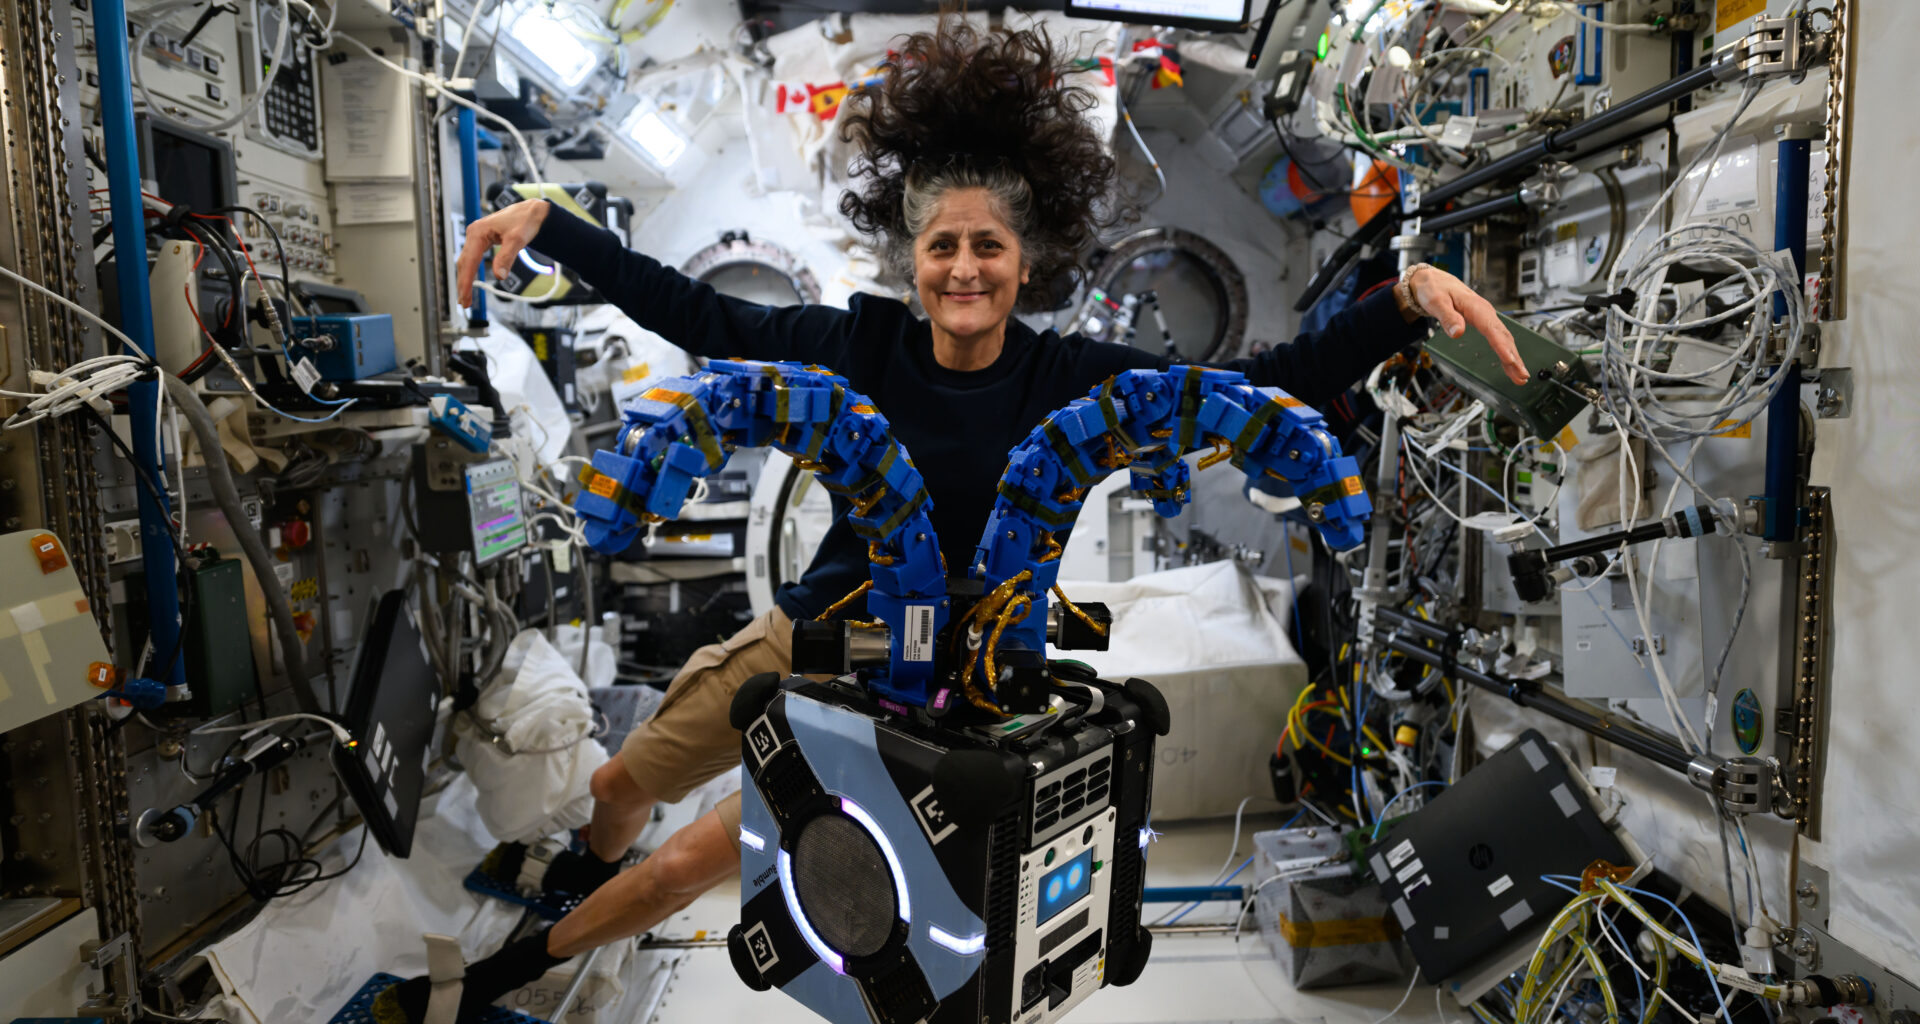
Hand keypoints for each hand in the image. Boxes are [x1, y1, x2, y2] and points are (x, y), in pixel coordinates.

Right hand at [455, 200, 551, 307]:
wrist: (532, 212)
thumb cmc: (524, 221)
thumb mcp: (517, 240)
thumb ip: (507, 257)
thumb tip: (499, 276)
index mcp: (478, 232)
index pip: (469, 261)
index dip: (466, 280)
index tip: (465, 296)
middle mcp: (474, 234)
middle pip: (464, 263)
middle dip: (463, 283)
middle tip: (464, 303)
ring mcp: (476, 237)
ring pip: (467, 261)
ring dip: (465, 279)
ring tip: (465, 298)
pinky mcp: (481, 241)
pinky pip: (472, 259)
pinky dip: (470, 272)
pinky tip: (470, 282)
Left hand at [1408, 265, 1528, 384]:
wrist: (1434, 281)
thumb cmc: (1435, 289)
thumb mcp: (1436, 302)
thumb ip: (1447, 317)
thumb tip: (1457, 331)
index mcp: (1476, 307)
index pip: (1492, 329)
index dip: (1501, 346)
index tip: (1509, 360)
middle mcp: (1485, 312)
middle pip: (1504, 337)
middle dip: (1514, 357)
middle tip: (1522, 375)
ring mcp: (1487, 317)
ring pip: (1504, 339)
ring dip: (1514, 358)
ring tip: (1521, 376)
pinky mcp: (1484, 322)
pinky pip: (1499, 338)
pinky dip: (1507, 352)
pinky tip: (1511, 364)